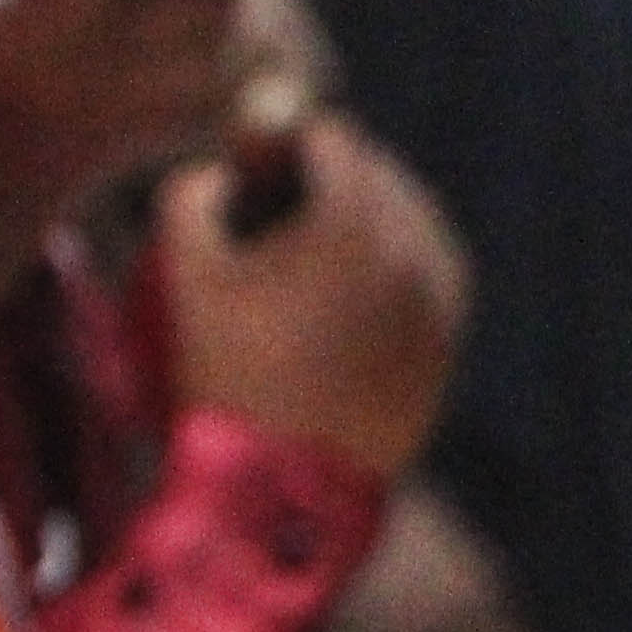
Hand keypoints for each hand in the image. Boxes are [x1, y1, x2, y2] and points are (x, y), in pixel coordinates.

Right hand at [160, 111, 466, 479]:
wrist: (280, 490)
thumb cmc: (224, 373)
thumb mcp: (185, 274)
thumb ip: (192, 197)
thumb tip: (219, 175)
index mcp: (353, 221)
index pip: (334, 141)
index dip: (289, 144)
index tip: (261, 167)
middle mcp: (413, 251)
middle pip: (383, 178)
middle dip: (337, 178)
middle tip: (290, 204)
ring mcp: (438, 304)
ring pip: (418, 227)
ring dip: (376, 220)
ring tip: (326, 249)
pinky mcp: (446, 348)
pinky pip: (432, 282)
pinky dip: (400, 271)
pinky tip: (356, 294)